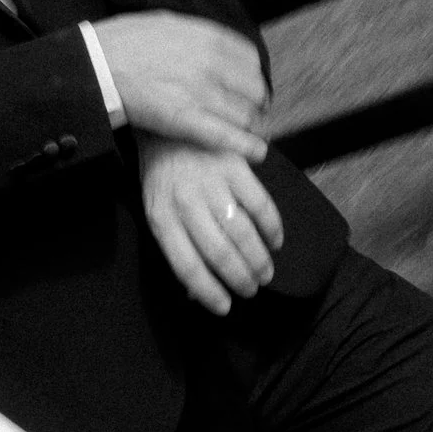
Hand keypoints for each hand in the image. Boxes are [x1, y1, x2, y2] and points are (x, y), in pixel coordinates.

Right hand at [95, 11, 267, 157]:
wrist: (95, 63)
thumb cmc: (123, 42)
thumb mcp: (167, 23)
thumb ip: (196, 34)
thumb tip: (211, 42)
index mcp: (209, 37)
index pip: (251, 61)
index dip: (253, 79)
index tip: (249, 90)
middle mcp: (211, 63)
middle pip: (253, 90)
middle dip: (256, 106)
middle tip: (253, 118)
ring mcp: (200, 92)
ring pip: (244, 115)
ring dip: (251, 128)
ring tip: (251, 137)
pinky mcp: (185, 119)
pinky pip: (226, 136)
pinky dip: (246, 146)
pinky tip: (257, 152)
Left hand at [138, 141, 283, 316]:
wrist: (169, 125)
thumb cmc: (164, 176)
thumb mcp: (157, 211)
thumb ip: (176, 246)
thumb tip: (197, 292)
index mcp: (162, 218)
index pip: (187, 267)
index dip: (209, 292)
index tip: (225, 307)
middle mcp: (186, 203)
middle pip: (219, 254)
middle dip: (240, 279)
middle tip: (251, 290)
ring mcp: (212, 184)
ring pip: (242, 233)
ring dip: (258, 260)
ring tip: (265, 274)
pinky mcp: (235, 166)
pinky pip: (261, 204)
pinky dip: (272, 228)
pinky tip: (275, 242)